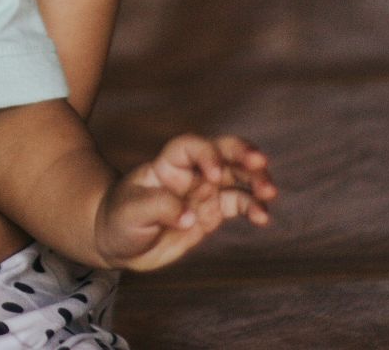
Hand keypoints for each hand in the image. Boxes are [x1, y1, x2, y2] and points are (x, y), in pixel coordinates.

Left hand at [94, 134, 274, 271]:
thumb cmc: (119, 218)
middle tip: (261, 162)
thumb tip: (190, 216)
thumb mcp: (131, 211)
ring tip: (269, 193)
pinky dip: (253, 208)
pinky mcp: (213, 212)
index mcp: (169, 164)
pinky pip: (239, 205)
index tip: (214, 175)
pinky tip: (263, 217)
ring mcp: (205, 191)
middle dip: (243, 154)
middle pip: (223, 152)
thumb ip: (160, 208)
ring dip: (256, 181)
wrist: (119, 241)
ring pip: (238, 177)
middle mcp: (191, 173)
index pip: (192, 147)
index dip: (207, 154)